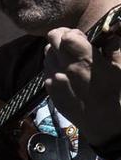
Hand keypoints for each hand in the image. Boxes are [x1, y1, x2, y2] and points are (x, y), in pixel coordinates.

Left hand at [45, 26, 120, 150]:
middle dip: (62, 36)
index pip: (66, 35)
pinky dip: (54, 66)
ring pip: (47, 55)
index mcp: (85, 61)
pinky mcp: (50, 92)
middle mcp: (65, 69)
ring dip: (56, 51)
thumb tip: (110, 36)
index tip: (83, 37)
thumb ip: (114, 49)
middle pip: (52, 40)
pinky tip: (67, 73)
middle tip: (74, 42)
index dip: (74, 32)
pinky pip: (46, 71)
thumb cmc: (119, 97)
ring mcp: (54, 81)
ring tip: (70, 58)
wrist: (107, 126)